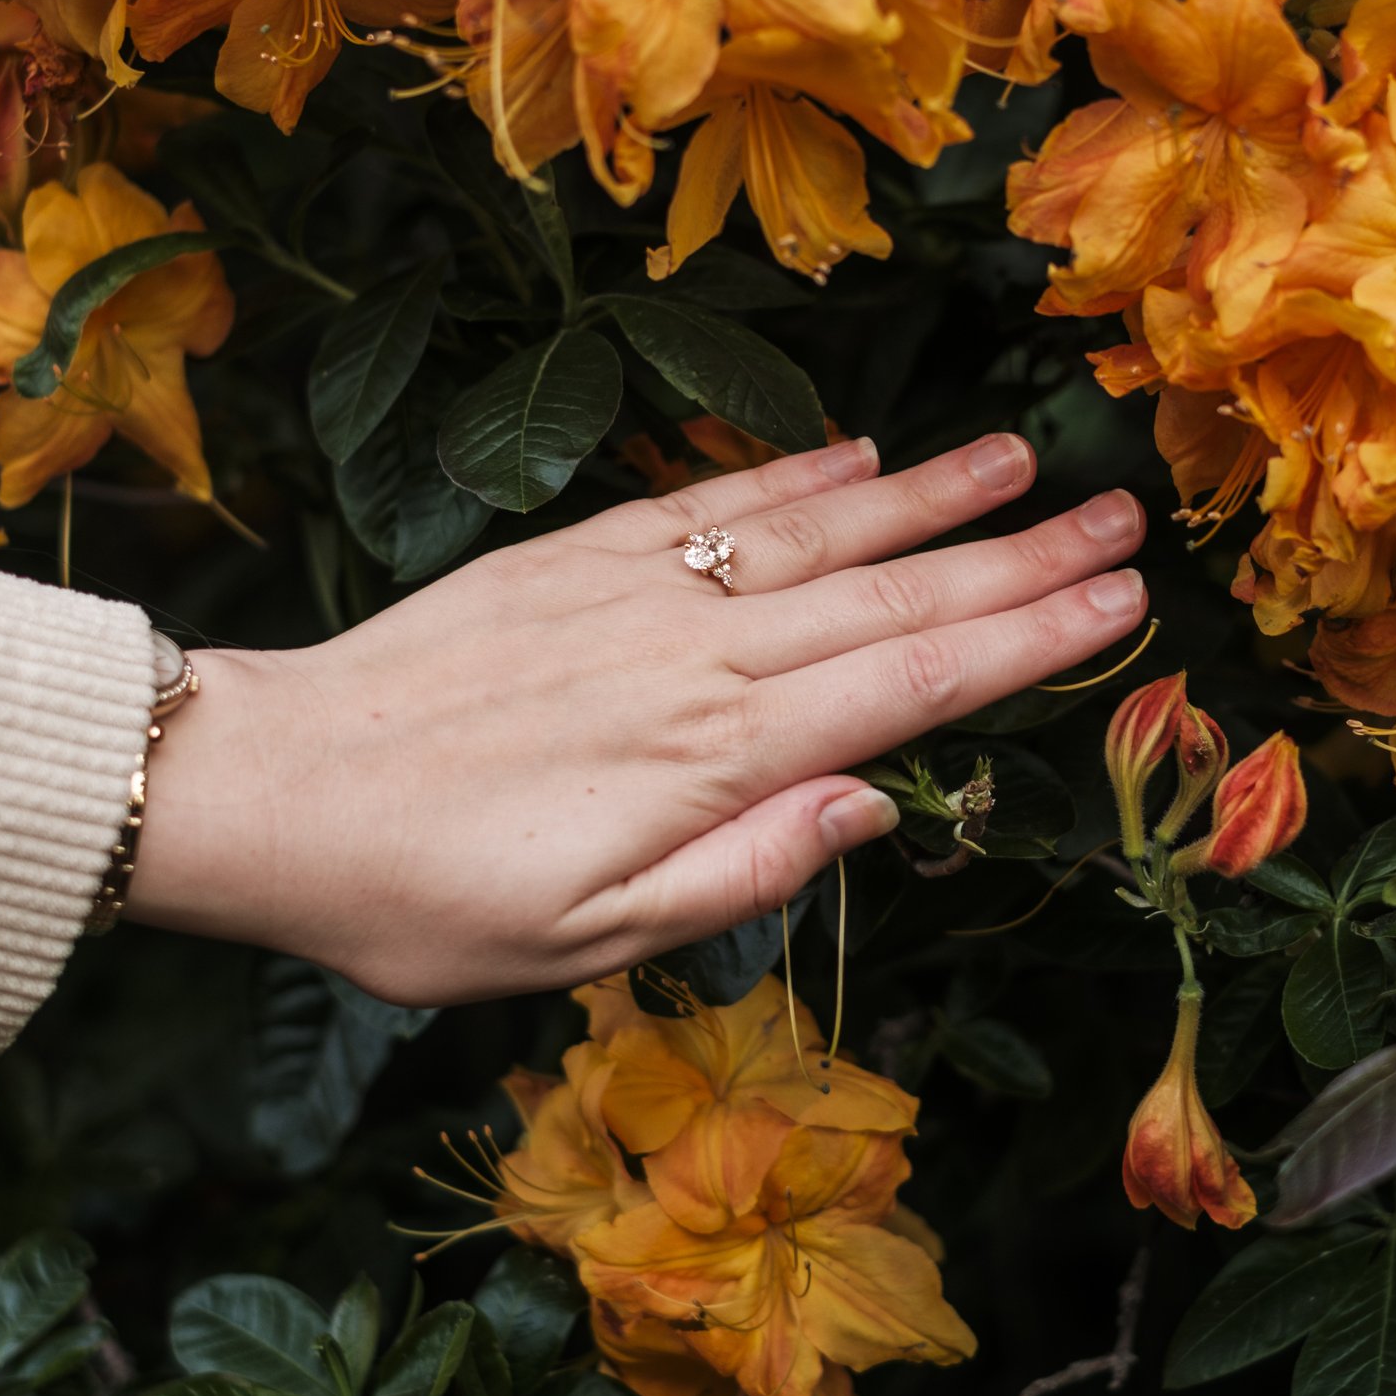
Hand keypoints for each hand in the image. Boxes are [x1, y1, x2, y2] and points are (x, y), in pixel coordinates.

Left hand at [127, 434, 1146, 1004]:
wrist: (270, 788)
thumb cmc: (423, 898)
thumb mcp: (584, 941)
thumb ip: (741, 871)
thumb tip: (875, 804)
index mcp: (714, 755)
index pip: (908, 685)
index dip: (1025, 642)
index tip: (1122, 603)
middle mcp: (694, 653)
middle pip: (888, 595)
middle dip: (1017, 558)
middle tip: (1125, 517)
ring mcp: (633, 592)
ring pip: (812, 531)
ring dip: (926, 495)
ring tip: (1021, 460)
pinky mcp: (570, 559)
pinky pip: (706, 503)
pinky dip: (791, 473)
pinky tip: (855, 454)